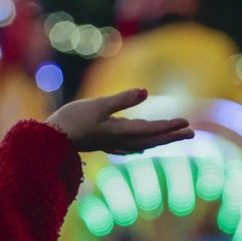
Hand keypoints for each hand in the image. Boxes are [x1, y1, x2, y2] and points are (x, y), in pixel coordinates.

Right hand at [47, 88, 193, 154]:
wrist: (49, 140)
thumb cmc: (71, 120)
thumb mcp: (97, 105)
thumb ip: (121, 99)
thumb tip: (145, 92)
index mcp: (120, 131)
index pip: (151, 129)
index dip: (169, 126)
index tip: (187, 123)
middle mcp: (119, 141)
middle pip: (151, 140)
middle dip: (171, 136)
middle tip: (192, 133)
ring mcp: (111, 144)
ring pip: (142, 144)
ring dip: (160, 141)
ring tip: (174, 138)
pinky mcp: (102, 144)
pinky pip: (129, 148)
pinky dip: (141, 146)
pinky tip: (140, 148)